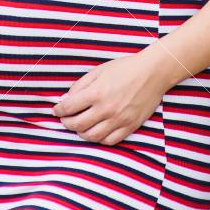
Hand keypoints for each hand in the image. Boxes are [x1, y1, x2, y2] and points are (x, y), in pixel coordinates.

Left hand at [53, 50, 169, 144]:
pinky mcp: (129, 126)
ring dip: (81, 132)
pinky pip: (109, 141)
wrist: (152, 72)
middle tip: (65, 119)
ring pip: (91, 136)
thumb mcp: (99, 70)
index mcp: (97, 92)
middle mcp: (106, 108)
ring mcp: (118, 120)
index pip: (69, 108)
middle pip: (77, 125)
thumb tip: (66, 100)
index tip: (56, 110)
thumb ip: (80, 85)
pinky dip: (99, 139)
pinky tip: (96, 131)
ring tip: (80, 126)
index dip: (59, 110)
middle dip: (66, 123)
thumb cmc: (125, 68)